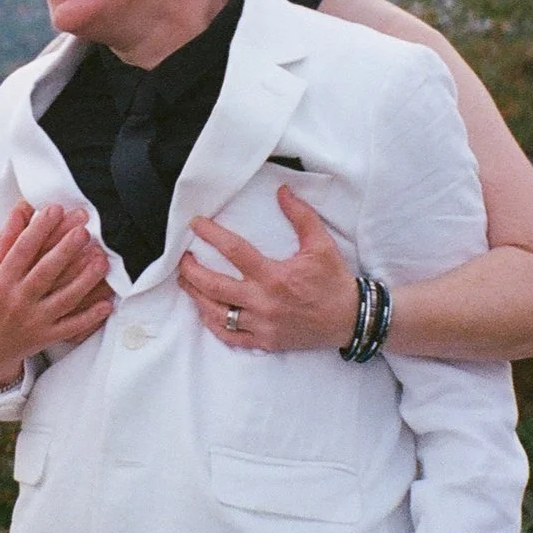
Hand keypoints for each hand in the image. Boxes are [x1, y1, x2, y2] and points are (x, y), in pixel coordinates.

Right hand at [0, 201, 112, 386]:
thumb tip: (22, 208)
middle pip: (46, 272)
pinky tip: (107, 303)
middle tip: (84, 229)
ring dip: (85, 279)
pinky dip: (90, 317)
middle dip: (66, 249)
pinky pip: (72, 327)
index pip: (22, 250)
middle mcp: (17, 301)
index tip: (55, 209)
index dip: (40, 228)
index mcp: (0, 281)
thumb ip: (5, 240)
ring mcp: (34, 321)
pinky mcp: (46, 337)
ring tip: (101, 258)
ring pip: (64, 298)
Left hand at [179, 186, 357, 350]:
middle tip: (182, 258)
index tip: (195, 224)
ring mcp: (262, 325)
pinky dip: (213, 324)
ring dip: (196, 296)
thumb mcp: (321, 244)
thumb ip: (300, 216)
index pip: (234, 251)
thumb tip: (282, 191)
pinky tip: (205, 311)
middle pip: (215, 287)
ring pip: (217, 313)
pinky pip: (231, 337)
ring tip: (185, 282)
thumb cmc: (334, 281)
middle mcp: (264, 302)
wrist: (350, 320)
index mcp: (274, 276)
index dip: (211, 235)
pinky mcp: (265, 341)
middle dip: (192, 271)